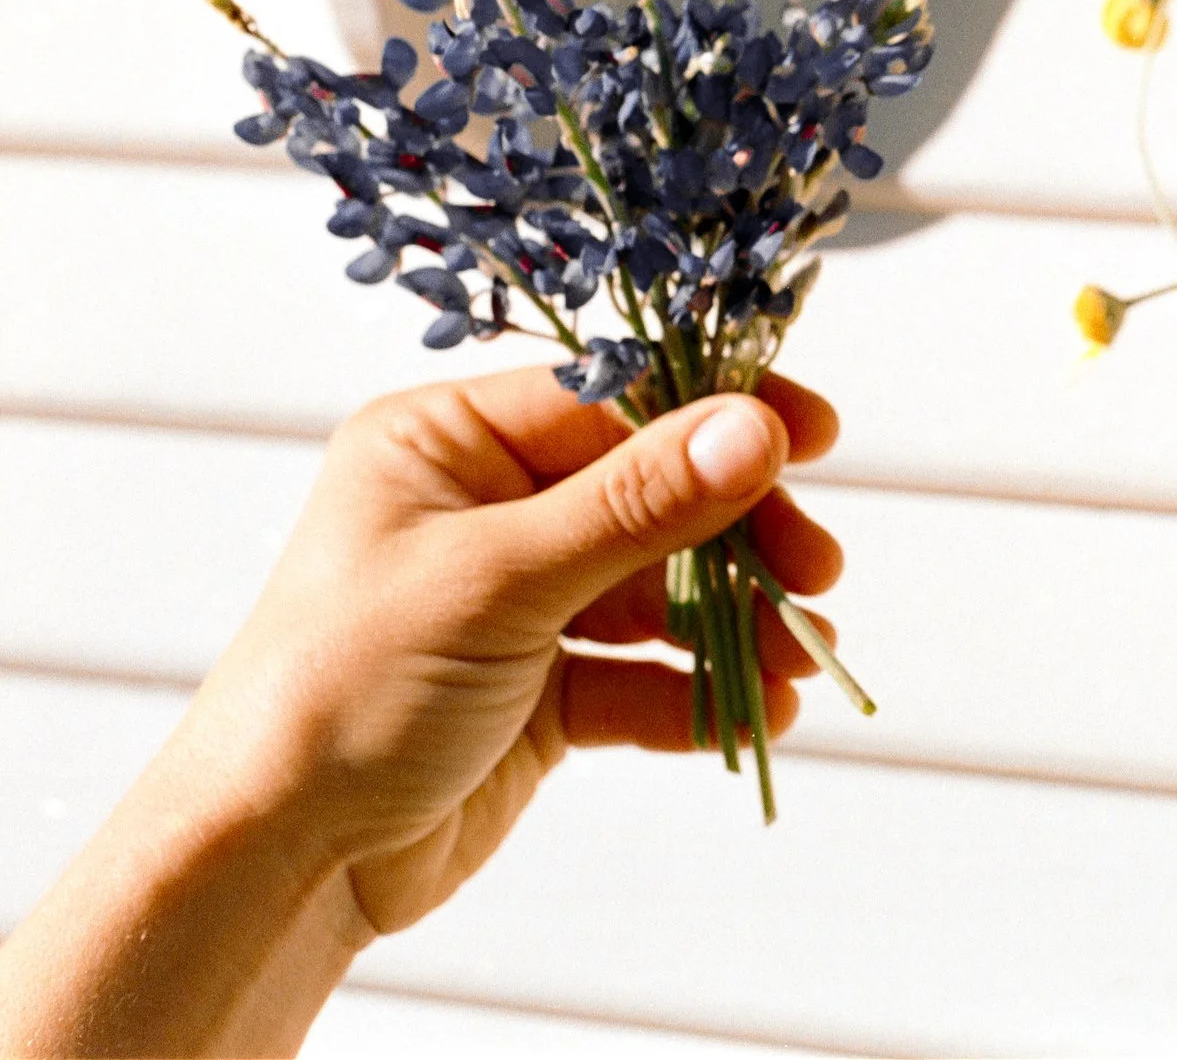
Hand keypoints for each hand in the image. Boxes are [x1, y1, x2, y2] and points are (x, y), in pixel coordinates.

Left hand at [202, 367, 843, 930]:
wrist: (276, 863)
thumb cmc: (342, 690)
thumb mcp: (498, 579)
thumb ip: (636, 504)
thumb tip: (753, 428)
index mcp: (449, 443)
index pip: (611, 397)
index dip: (716, 413)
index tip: (813, 434)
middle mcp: (487, 508)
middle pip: (654, 492)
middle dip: (740, 534)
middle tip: (816, 572)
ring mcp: (519, 601)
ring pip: (659, 588)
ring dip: (735, 620)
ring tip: (797, 655)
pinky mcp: (542, 691)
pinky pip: (643, 675)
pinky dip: (701, 691)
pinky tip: (755, 711)